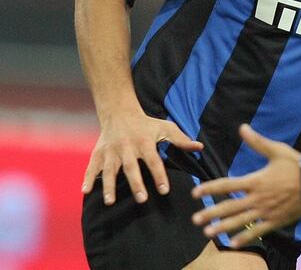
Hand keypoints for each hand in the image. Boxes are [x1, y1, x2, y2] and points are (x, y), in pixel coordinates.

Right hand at [81, 112, 202, 204]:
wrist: (119, 112)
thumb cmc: (146, 124)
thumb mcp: (166, 128)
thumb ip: (181, 139)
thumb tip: (200, 148)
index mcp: (144, 142)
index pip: (154, 160)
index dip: (159, 175)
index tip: (164, 190)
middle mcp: (126, 147)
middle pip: (131, 167)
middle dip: (135, 183)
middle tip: (141, 199)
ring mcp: (110, 151)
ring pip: (109, 170)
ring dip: (109, 186)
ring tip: (110, 202)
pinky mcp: (97, 153)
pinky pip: (91, 167)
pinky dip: (88, 179)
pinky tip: (85, 192)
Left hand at [190, 124, 300, 247]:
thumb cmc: (297, 165)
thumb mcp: (277, 151)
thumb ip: (257, 142)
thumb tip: (242, 127)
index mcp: (256, 181)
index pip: (227, 185)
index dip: (210, 188)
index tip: (196, 192)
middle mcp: (258, 198)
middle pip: (230, 206)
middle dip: (211, 213)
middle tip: (196, 219)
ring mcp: (266, 211)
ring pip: (240, 221)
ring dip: (223, 227)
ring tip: (208, 233)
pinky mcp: (276, 220)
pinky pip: (258, 231)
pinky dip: (245, 237)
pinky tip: (233, 243)